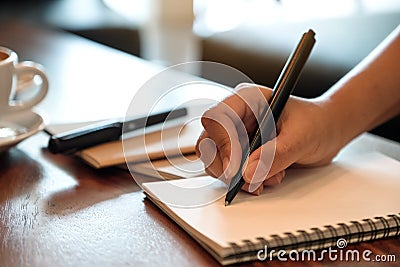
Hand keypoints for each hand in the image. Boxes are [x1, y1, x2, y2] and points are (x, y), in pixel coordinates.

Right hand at [195, 83, 343, 194]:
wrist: (328, 132)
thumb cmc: (317, 123)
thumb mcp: (301, 136)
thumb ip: (276, 154)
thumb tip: (249, 172)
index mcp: (247, 100)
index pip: (216, 119)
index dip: (222, 144)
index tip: (235, 167)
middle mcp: (237, 117)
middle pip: (209, 142)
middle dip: (225, 166)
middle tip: (246, 180)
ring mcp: (237, 136)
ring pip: (215, 160)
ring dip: (236, 177)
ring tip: (266, 178)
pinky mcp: (242, 153)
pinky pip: (229, 171)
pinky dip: (244, 182)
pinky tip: (267, 178)